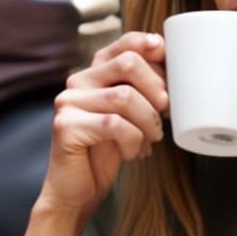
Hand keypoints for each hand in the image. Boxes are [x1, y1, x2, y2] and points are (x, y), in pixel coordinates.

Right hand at [37, 32, 168, 215]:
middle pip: (127, 63)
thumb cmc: (109, 151)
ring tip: (150, 139)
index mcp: (95, 74)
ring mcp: (69, 102)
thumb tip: (170, 64)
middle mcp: (78, 81)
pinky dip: (133, 141)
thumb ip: (143, 90)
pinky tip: (133, 153)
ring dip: (148, 121)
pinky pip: (114, 125)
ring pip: (125, 96)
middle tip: (164, 112)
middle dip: (155, 88)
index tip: (166, 57)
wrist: (79, 191)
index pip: (123, 44)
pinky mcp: (66, 126)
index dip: (149, 47)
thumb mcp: (132, 115)